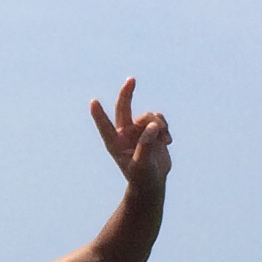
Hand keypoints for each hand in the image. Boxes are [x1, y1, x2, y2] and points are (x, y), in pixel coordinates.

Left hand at [88, 78, 171, 195]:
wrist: (153, 182)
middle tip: (131, 80)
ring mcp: (138, 130)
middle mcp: (125, 133)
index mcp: (115, 143)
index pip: (105, 126)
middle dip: (127, 93)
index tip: (93, 102)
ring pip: (149, 115)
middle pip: (123, 108)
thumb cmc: (143, 177)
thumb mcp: (143, 165)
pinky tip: (168, 141)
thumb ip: (146, 146)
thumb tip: (153, 126)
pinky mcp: (151, 129)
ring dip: (159, 123)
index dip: (99, 115)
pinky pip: (159, 119)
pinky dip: (166, 128)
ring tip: (164, 138)